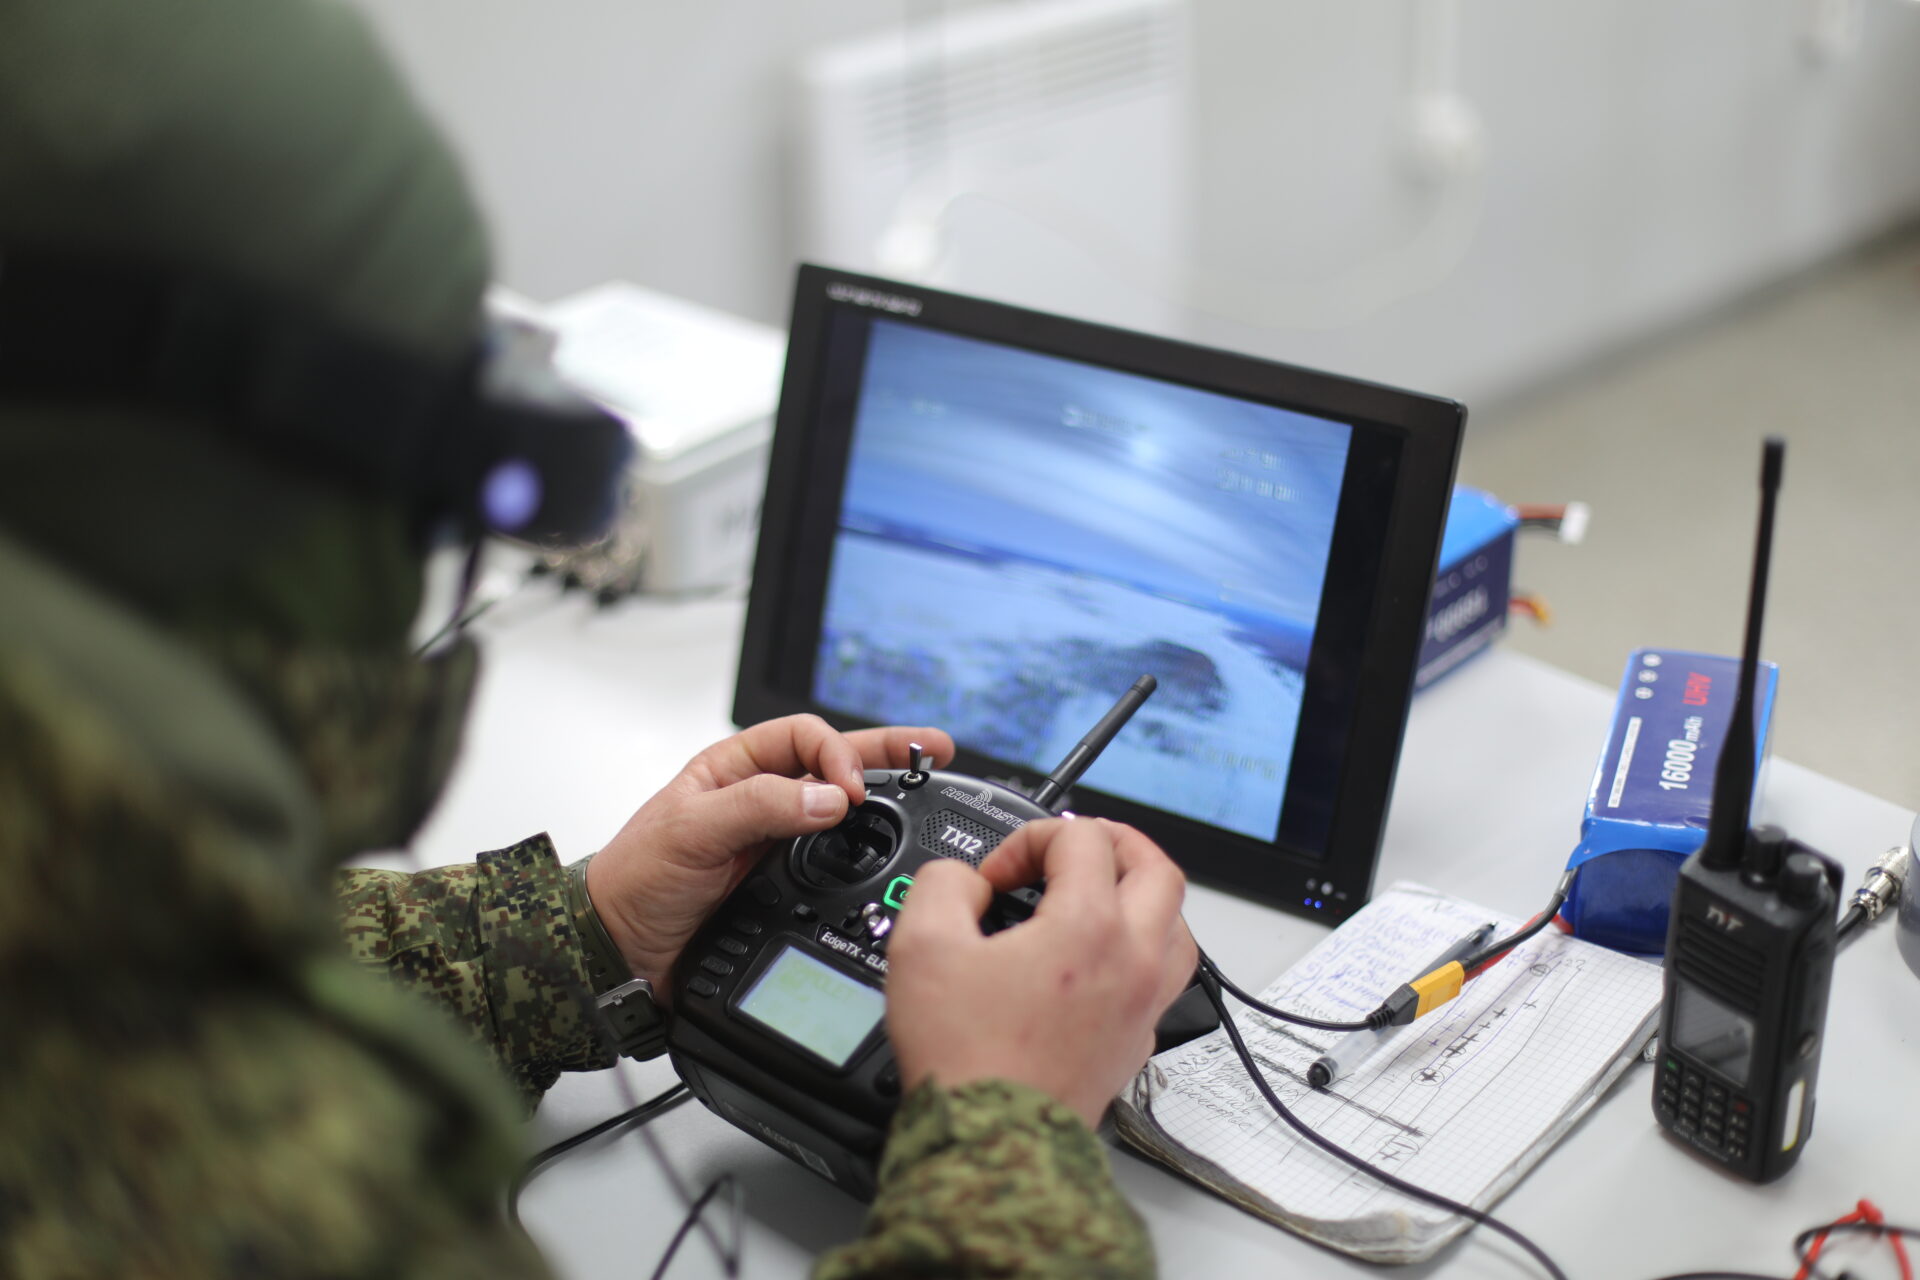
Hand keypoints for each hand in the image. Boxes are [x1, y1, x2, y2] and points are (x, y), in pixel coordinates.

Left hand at [586, 715, 953, 996]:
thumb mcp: (692, 831)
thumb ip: (760, 807)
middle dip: (887, 753)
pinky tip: (891, 850)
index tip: (851, 792)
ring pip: (842, 809)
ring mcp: (776, 843)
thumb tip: (829, 798)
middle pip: (836, 762)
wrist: (619, 954)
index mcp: (734, 767)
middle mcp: (761, 799)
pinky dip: (867, 852)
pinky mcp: (784, 886)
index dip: (836, 755)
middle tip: (935, 749)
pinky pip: (836, 860)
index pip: (803, 736)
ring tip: (928, 787)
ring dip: (884, 796)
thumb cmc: (634, 880)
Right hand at [884, 817, 1195, 1128]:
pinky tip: (1106, 956)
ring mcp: (1142, 1003)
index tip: (995, 876)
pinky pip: (1164, 975)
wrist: (993, 1142)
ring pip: (1177, 923)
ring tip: (1102, 891)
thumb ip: (942, 884)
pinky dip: (1142, 947)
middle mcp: (1132, 960)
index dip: (1029, 839)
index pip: (1081, 838)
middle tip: (1073, 846)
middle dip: (1112, 842)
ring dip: (1142, 894)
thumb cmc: (968, 1058)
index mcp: (1089, 927)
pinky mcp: (1137, 1040)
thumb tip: (962, 880)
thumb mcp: (922, 947)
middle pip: (1157, 868)